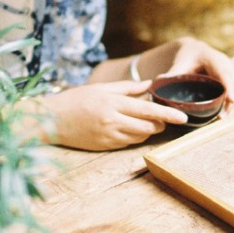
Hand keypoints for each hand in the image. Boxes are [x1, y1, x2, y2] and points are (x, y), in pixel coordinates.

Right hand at [34, 80, 187, 150]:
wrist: (50, 120)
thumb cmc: (75, 100)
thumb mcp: (101, 88)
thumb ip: (127, 88)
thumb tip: (150, 85)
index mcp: (112, 102)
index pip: (148, 109)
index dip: (168, 114)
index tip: (183, 117)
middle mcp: (112, 120)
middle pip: (148, 126)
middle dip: (159, 123)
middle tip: (161, 117)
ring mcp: (108, 136)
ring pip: (140, 136)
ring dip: (147, 130)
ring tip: (143, 121)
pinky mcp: (104, 147)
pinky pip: (127, 143)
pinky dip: (133, 135)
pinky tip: (128, 128)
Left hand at [140, 37, 233, 113]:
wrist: (193, 51)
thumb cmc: (186, 58)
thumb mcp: (178, 65)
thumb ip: (170, 76)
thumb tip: (155, 88)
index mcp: (211, 57)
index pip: (223, 71)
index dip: (229, 85)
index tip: (232, 99)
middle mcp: (224, 62)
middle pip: (233, 81)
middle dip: (232, 98)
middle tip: (223, 116)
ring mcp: (230, 69)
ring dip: (232, 102)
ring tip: (222, 117)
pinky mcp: (232, 77)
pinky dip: (232, 100)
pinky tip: (225, 112)